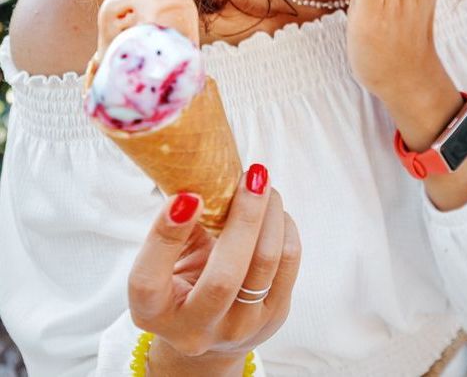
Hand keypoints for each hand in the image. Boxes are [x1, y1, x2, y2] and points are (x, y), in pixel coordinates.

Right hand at [128, 167, 301, 359]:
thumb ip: (176, 223)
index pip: (148, 280)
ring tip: (263, 184)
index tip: (187, 196)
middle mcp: (194, 329)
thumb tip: (195, 169)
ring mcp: (237, 328)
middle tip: (252, 175)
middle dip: (244, 218)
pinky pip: (288, 261)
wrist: (210, 328)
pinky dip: (283, 225)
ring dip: (270, 213)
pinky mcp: (273, 317)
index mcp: (152, 311)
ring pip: (265, 263)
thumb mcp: (163, 257)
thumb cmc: (180, 278)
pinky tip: (272, 210)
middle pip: (224, 278)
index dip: (164, 237)